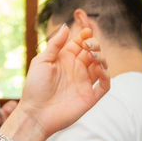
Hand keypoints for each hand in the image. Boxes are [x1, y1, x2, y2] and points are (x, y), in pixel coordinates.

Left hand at [7, 23, 108, 140]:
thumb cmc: (34, 88)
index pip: (80, 44)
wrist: (35, 114)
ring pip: (101, 66)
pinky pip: (105, 85)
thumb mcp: (41, 62)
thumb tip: (66, 26)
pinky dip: (107, 77)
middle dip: (95, 45)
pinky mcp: (90, 97)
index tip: (86, 32)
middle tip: (89, 46)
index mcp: (64, 60)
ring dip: (102, 59)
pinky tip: (100, 71)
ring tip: (93, 57)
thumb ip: (54, 45)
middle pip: (93, 52)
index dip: (85, 36)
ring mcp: (84, 83)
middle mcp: (76, 70)